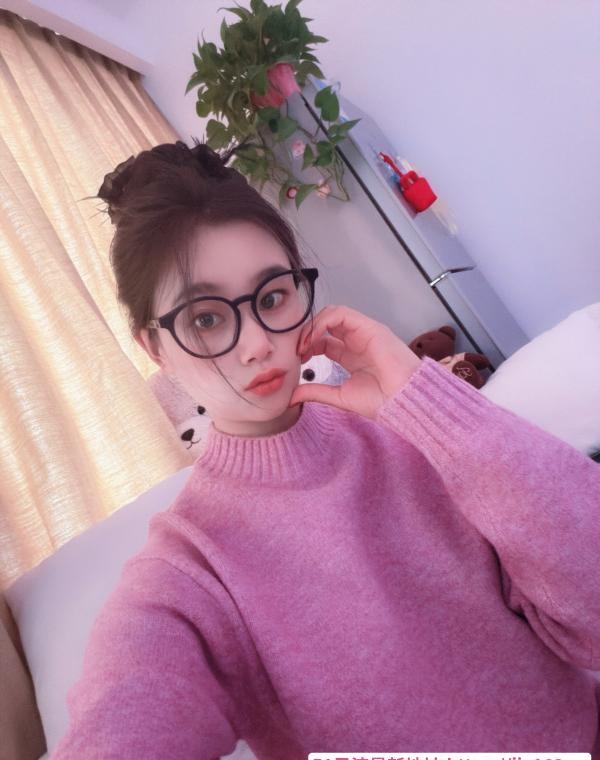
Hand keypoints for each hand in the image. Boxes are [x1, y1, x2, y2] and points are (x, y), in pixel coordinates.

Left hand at [289, 305, 421, 418]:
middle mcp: (357, 341)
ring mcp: (363, 332)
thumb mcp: (340, 397)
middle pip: (326, 325)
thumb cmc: (382, 401)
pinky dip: (322, 322)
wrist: (404, 401)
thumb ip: (316, 392)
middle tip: (296, 350)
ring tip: (303, 344)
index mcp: (351, 356)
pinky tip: (314, 339)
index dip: (307, 347)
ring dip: (313, 326)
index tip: (296, 361)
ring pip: (332, 314)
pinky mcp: (369, 326)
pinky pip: (341, 313)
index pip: (324, 341)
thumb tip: (291, 397)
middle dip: (307, 333)